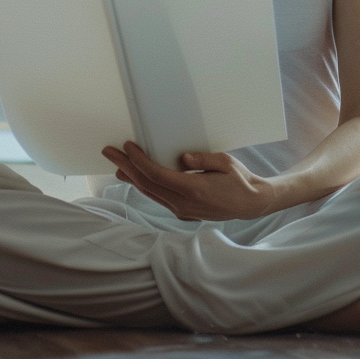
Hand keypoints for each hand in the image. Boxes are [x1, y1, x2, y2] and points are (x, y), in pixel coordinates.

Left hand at [102, 142, 277, 221]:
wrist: (251, 204)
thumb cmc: (240, 180)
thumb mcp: (225, 163)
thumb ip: (203, 158)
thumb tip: (181, 157)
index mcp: (194, 190)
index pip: (157, 175)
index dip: (139, 160)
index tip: (128, 146)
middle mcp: (184, 203)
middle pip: (147, 184)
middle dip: (126, 166)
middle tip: (109, 152)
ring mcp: (182, 210)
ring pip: (149, 193)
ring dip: (131, 177)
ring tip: (115, 164)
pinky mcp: (182, 211)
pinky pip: (157, 197)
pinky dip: (143, 185)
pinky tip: (133, 178)